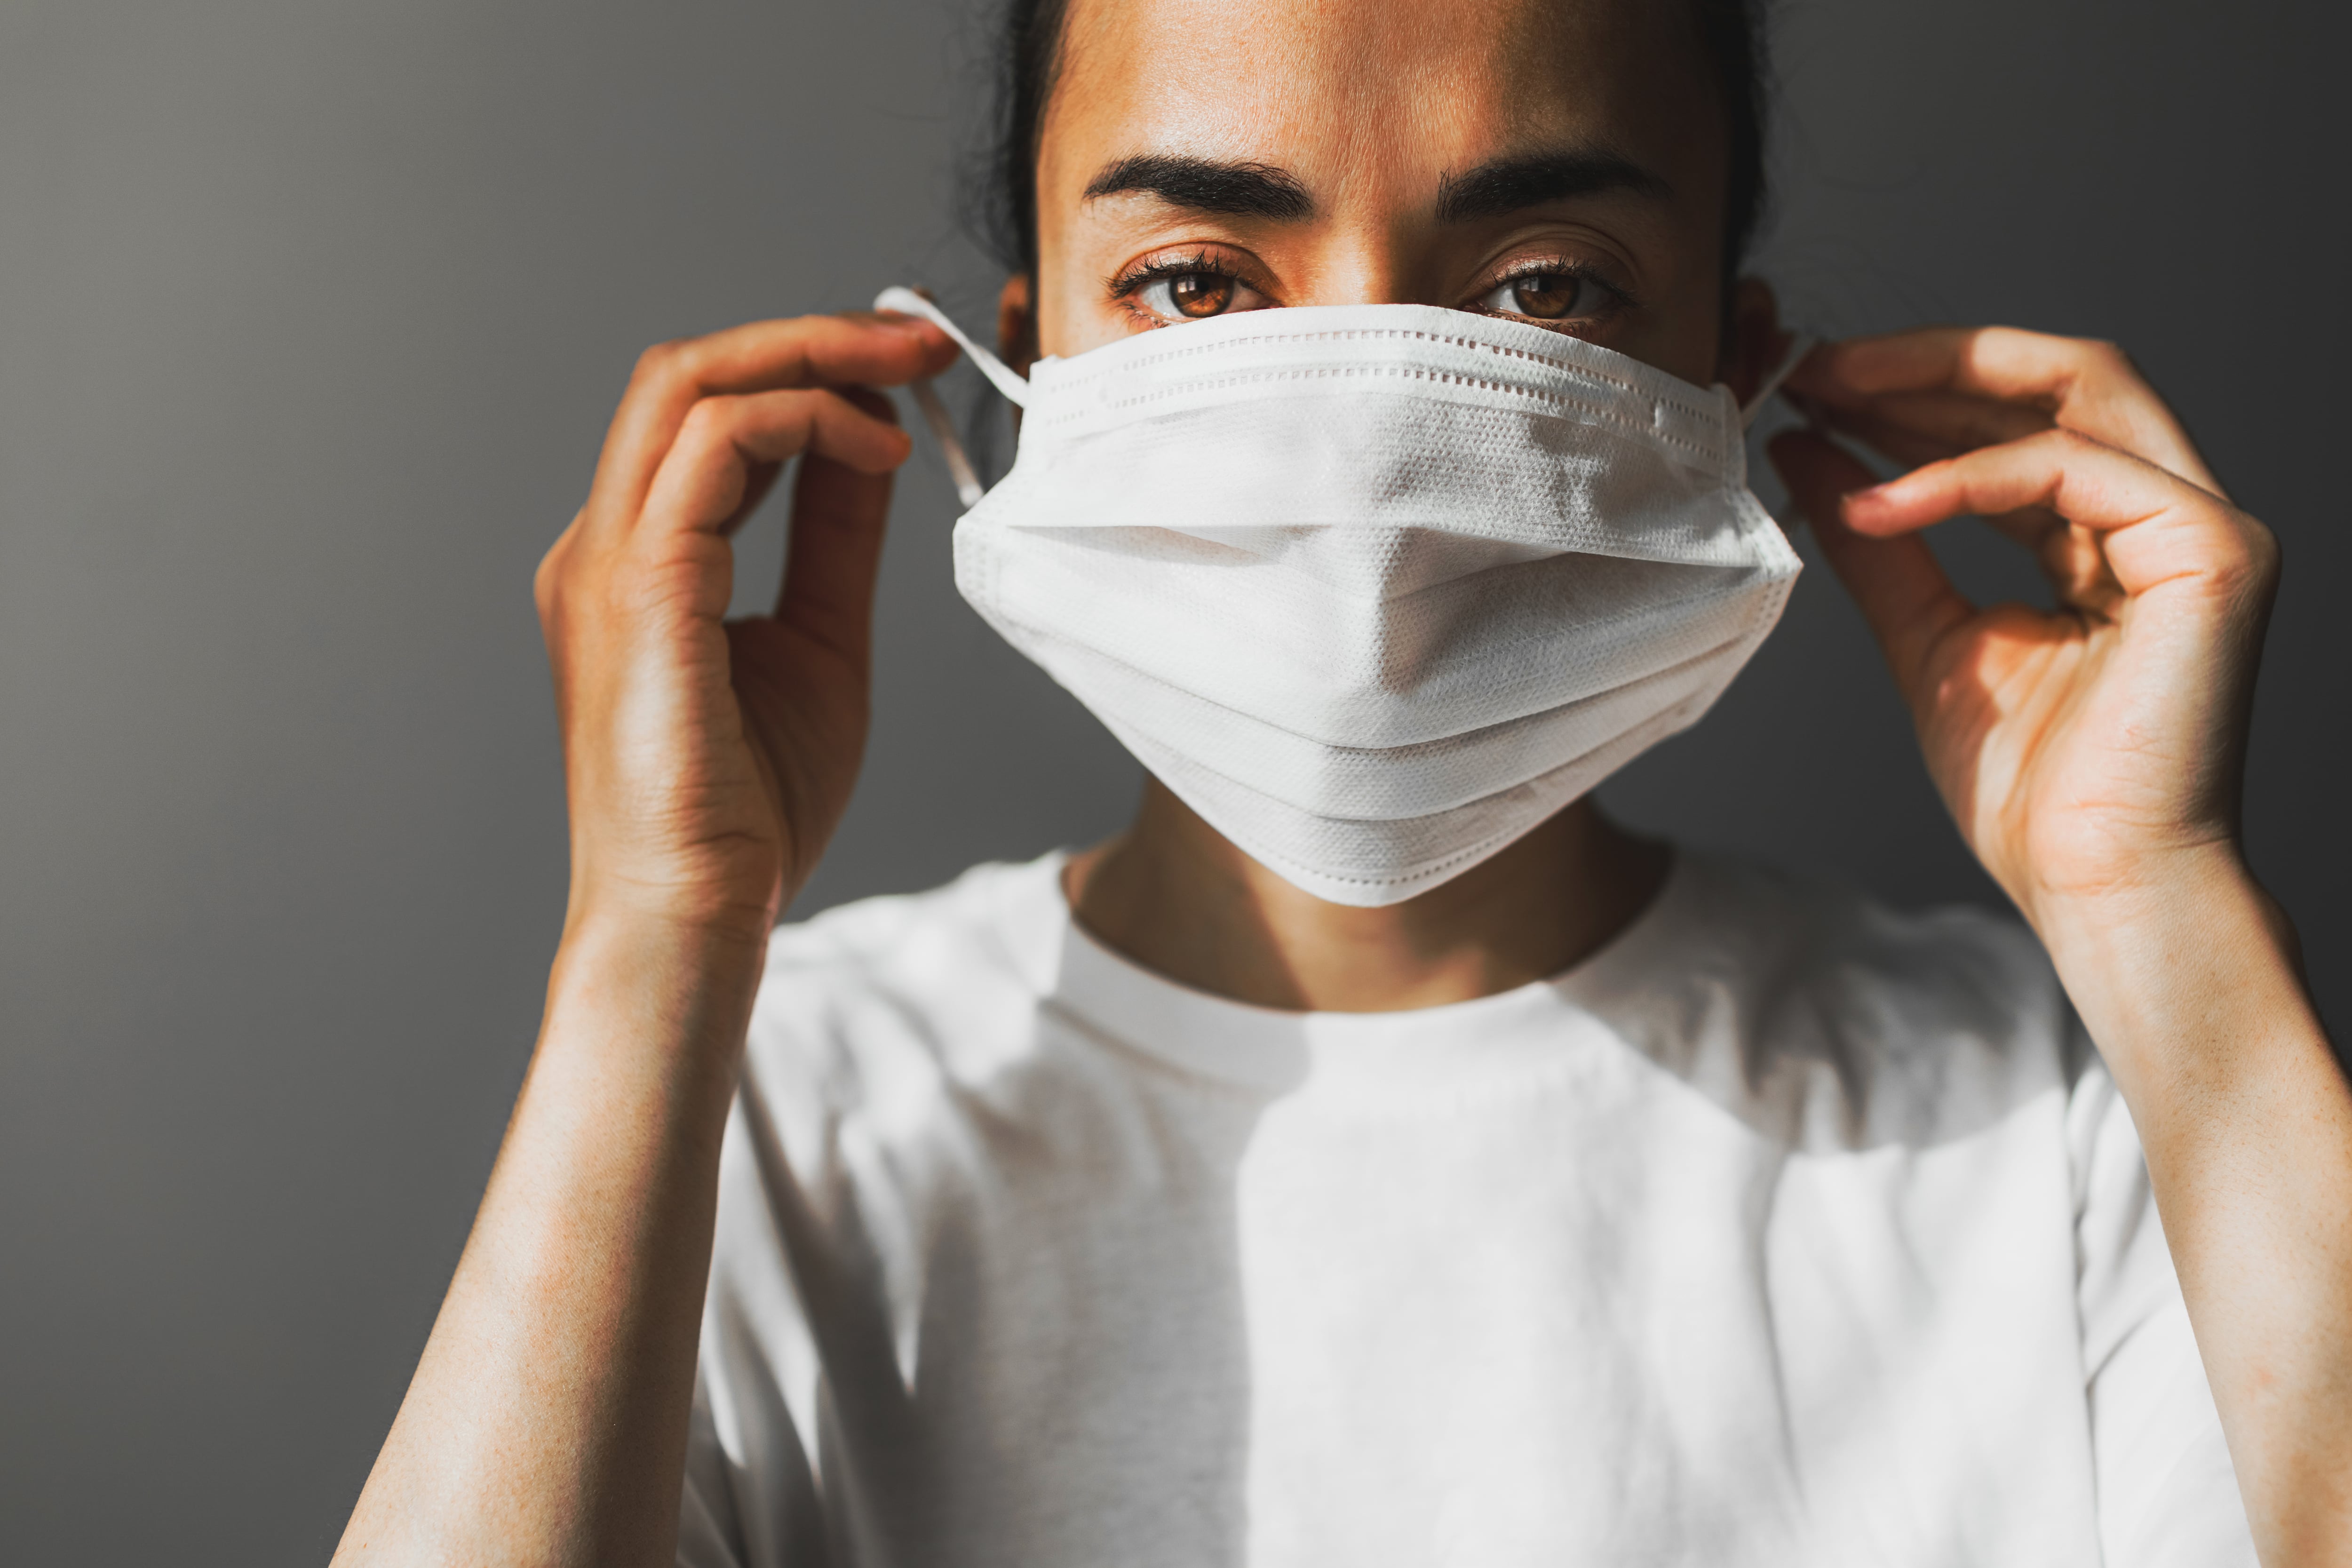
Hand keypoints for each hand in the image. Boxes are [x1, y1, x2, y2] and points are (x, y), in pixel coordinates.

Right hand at [536, 312, 956, 940]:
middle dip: (810, 337)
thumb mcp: (822, 643)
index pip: (707, 417)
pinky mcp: (636, 583)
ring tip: (911, 373)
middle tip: (920, 338)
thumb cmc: (749, 810)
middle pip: (687, 374)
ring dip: (813, 357)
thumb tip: (869, 447)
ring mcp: (606, 560)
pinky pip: (717, 444)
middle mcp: (603, 545)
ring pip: (691, 385)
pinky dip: (808, 423)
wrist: (698, 910)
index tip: (908, 371)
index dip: (808, 372)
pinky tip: (878, 455)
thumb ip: (836, 541)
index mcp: (638, 562)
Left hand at [1767, 329, 2279, 928]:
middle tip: (1813, 365)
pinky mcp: (2208, 553)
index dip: (1916, 388)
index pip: (2024, 414)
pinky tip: (1876, 501)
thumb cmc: (2030, 788)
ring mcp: (2202, 526)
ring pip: (2079, 390)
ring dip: (1939, 384)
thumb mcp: (1925, 635)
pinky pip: (2071, 469)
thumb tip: (1805, 449)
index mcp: (2112, 534)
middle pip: (2060, 375)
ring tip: (1828, 397)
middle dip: (1928, 360)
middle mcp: (2170, 512)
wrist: (2092, 880)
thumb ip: (1880, 542)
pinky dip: (1964, 473)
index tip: (1813, 385)